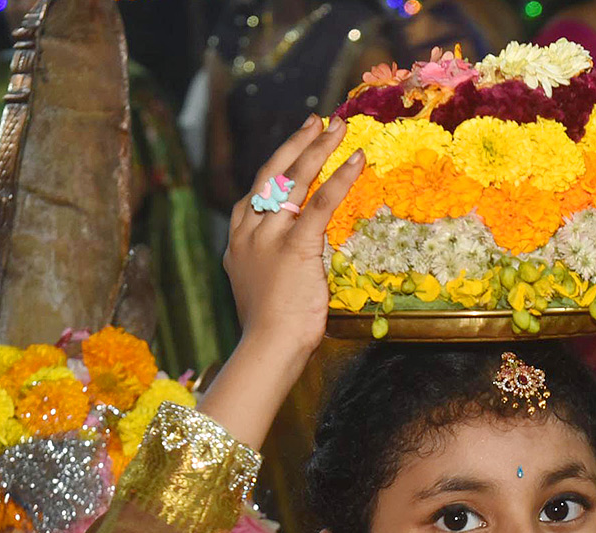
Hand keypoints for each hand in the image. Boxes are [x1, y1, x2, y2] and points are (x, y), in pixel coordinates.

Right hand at [223, 115, 364, 356]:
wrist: (267, 348)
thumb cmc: (270, 332)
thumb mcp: (261, 290)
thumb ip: (270, 268)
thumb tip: (291, 264)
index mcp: (239, 243)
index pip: (257, 194)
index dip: (278, 167)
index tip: (295, 147)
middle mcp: (249, 232)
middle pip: (273, 175)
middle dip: (297, 144)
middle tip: (318, 121)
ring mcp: (268, 237)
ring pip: (294, 180)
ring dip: (319, 149)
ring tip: (339, 128)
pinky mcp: (294, 247)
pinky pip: (319, 204)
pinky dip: (339, 179)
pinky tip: (357, 161)